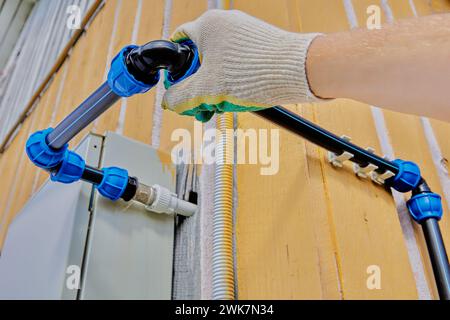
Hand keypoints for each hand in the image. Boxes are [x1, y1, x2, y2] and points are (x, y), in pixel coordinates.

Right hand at [162, 10, 324, 121]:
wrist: (299, 71)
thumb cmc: (254, 73)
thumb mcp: (207, 90)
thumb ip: (181, 97)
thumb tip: (169, 102)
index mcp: (207, 26)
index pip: (178, 45)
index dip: (175, 72)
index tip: (179, 90)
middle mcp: (225, 24)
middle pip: (199, 59)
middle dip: (198, 88)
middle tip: (202, 107)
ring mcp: (243, 33)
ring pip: (218, 66)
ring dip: (215, 89)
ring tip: (221, 107)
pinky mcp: (257, 45)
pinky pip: (236, 65)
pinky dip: (232, 83)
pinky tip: (238, 99)